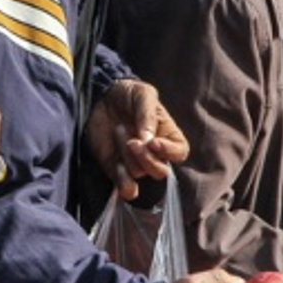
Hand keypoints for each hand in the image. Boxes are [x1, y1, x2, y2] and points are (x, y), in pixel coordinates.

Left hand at [86, 79, 189, 200]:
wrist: (102, 97)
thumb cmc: (129, 94)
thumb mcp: (143, 94)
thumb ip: (147, 114)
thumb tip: (148, 138)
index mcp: (168, 136)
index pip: (179, 152)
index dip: (169, 151)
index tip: (154, 141)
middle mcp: (154, 153)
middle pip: (160, 171)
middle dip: (146, 158)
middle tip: (132, 141)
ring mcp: (136, 163)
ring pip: (139, 173)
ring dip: (127, 156)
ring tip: (118, 131)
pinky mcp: (117, 170)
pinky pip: (127, 188)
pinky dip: (124, 182)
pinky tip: (117, 164)